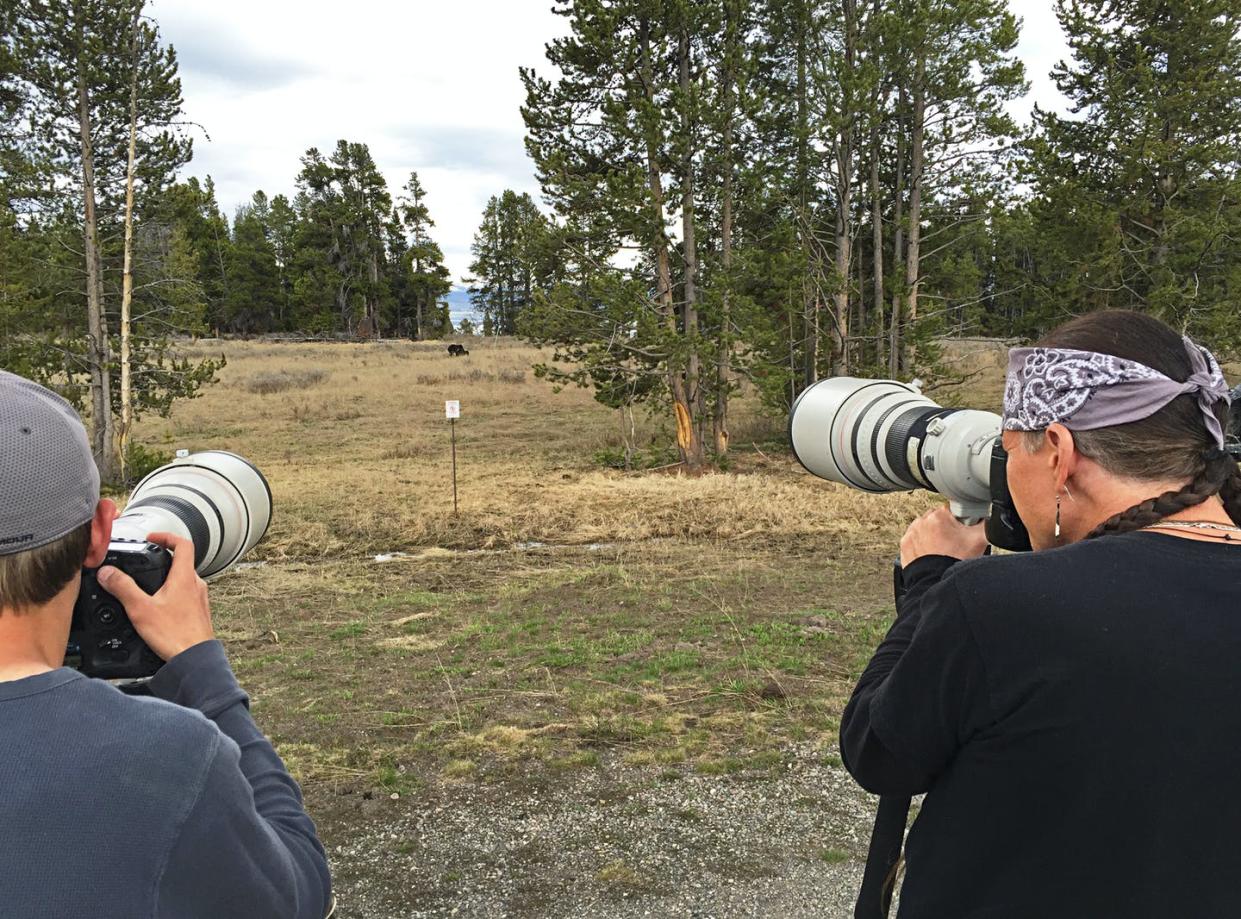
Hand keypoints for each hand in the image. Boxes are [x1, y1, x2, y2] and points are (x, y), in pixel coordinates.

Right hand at [97, 532, 214, 661]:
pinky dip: (172, 593)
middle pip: (183, 561)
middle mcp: (196, 585)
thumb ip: (123, 588)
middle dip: (164, 557)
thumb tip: (108, 573)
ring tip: (149, 583)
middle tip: (147, 559)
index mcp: (185, 578)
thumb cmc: (174, 636)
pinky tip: (158, 606)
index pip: (183, 544)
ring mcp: (199, 599)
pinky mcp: (198, 613)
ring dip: (167, 576)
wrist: (194, 659)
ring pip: (184, 579)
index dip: (167, 536)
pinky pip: (185, 595)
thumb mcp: (141, 609)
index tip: (152, 537)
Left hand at [900, 506, 988, 566]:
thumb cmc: (955, 561)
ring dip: (933, 536)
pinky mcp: (905, 545)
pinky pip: (915, 540)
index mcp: (939, 515)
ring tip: (942, 550)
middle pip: (938, 520)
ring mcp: (911, 533)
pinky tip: (931, 553)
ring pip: (926, 529)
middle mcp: (922, 521)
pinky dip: (922, 545)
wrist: (937, 582)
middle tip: (953, 543)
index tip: (962, 533)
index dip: (960, 522)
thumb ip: (987, 523)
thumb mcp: (980, 539)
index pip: (953, 511)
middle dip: (946, 529)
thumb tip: (991, 516)